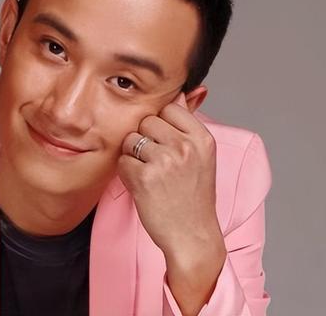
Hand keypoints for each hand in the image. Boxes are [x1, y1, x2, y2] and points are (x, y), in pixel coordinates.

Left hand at [116, 91, 221, 255]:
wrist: (192, 236)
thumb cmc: (193, 196)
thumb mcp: (201, 156)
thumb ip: (188, 123)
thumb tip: (184, 90)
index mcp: (202, 138)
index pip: (169, 107)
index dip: (161, 125)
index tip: (167, 144)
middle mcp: (185, 146)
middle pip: (146, 121)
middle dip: (145, 140)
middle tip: (159, 163)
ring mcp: (165, 161)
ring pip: (131, 139)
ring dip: (134, 156)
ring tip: (152, 175)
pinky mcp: (144, 177)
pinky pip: (123, 161)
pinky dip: (127, 174)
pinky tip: (144, 187)